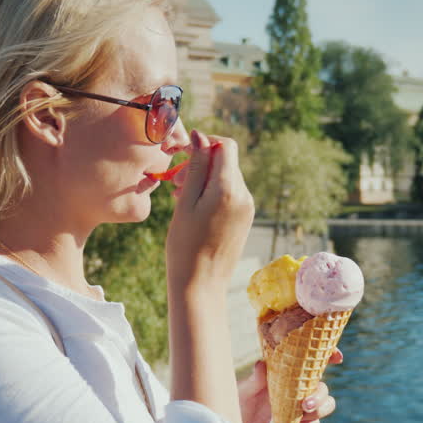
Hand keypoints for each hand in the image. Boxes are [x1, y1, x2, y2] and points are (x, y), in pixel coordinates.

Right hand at [166, 131, 254, 292]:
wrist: (201, 286)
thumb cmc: (185, 246)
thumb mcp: (186, 202)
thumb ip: (196, 167)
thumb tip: (200, 136)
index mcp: (230, 189)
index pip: (225, 146)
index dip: (204, 143)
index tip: (182, 155)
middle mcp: (245, 196)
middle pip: (226, 161)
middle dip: (201, 163)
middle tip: (175, 183)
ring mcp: (247, 208)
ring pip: (226, 177)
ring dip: (204, 178)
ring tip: (180, 196)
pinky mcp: (245, 219)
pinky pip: (230, 193)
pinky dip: (212, 192)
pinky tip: (193, 207)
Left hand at [237, 350, 342, 422]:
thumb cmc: (239, 401)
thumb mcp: (243, 388)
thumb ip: (254, 379)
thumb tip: (261, 365)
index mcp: (290, 374)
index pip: (314, 361)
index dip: (330, 356)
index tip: (337, 357)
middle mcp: (299, 390)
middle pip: (323, 388)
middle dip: (321, 395)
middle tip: (305, 404)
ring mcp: (299, 409)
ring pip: (326, 406)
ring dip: (320, 409)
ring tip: (303, 413)